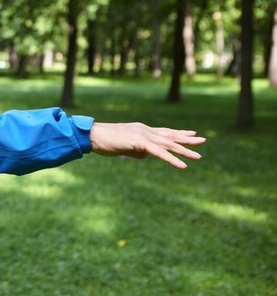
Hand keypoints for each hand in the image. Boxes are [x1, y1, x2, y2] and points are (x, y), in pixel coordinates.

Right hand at [90, 122, 205, 168]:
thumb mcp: (124, 147)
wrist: (93, 135)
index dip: (179, 133)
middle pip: (170, 135)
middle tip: (203, 140)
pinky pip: (160, 152)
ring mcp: (143, 135)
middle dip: (187, 139)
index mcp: (142, 130)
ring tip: (198, 157)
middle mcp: (145, 130)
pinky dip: (172, 159)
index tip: (192, 133)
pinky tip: (182, 166)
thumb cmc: (105, 141)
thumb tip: (146, 156)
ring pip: (168, 144)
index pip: (164, 131)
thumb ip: (137, 150)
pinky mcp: (139, 142)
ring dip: (184, 151)